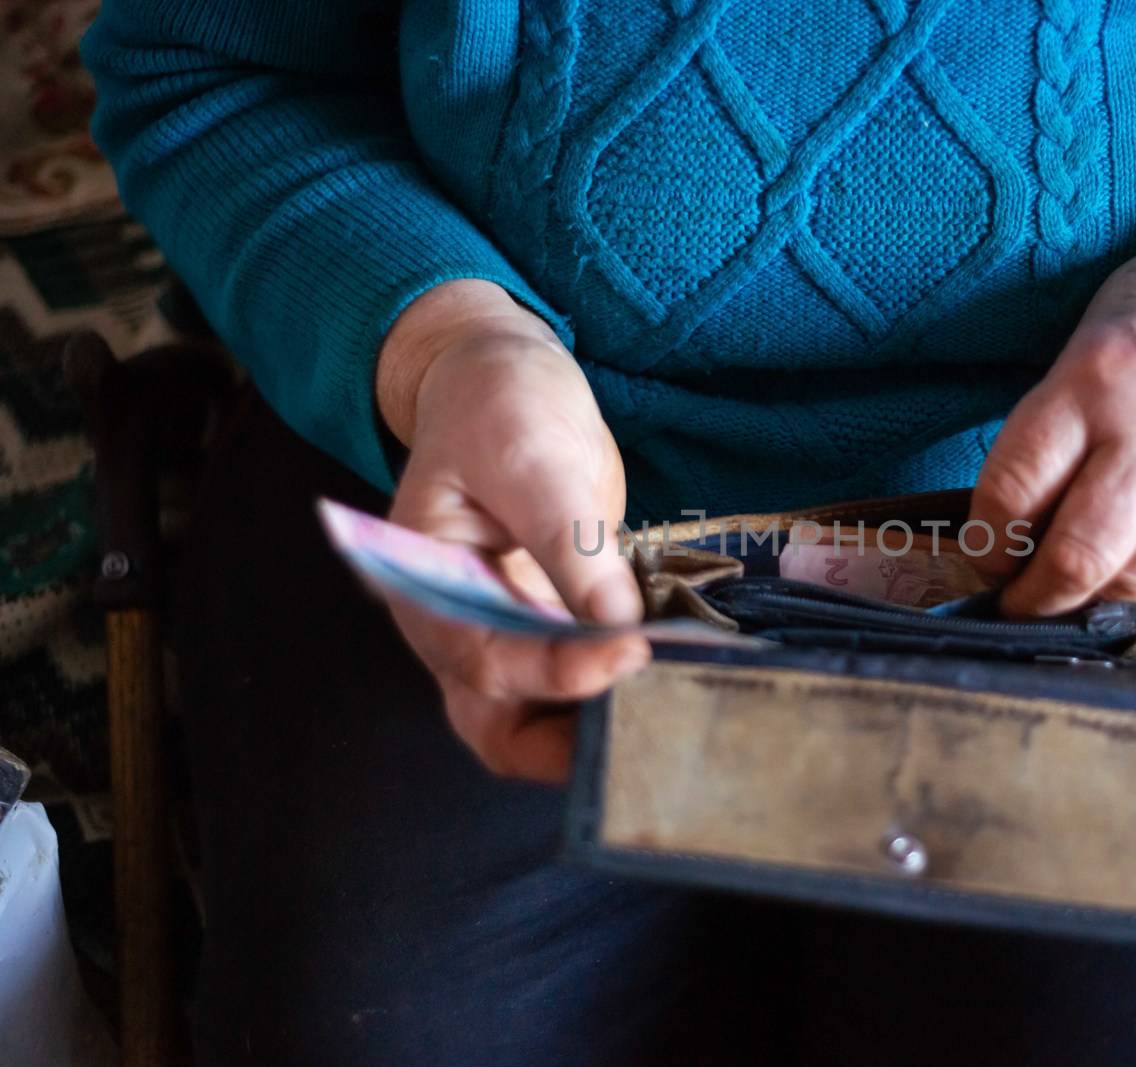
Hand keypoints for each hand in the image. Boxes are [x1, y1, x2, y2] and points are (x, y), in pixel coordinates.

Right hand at [376, 280, 647, 780]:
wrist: (508, 384)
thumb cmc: (501, 409)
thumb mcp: (533, 459)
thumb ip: (569, 543)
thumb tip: (617, 625)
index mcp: (427, 590)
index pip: (487, 662)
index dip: (560, 670)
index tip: (633, 649)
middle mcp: (460, 633)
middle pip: (502, 732)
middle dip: (572, 742)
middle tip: (654, 718)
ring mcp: (508, 639)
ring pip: (544, 729)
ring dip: (603, 729)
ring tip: (674, 708)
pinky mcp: (554, 633)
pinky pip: (584, 689)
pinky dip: (625, 695)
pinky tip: (679, 677)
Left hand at [969, 234, 1135, 616]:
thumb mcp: (1079, 352)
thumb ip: (1048, 440)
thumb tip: (1012, 539)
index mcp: (1093, 381)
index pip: (1013, 495)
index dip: (987, 545)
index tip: (987, 560)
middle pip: (1078, 558)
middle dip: (1036, 597)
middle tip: (1023, 602)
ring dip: (1101, 598)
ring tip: (1086, 586)